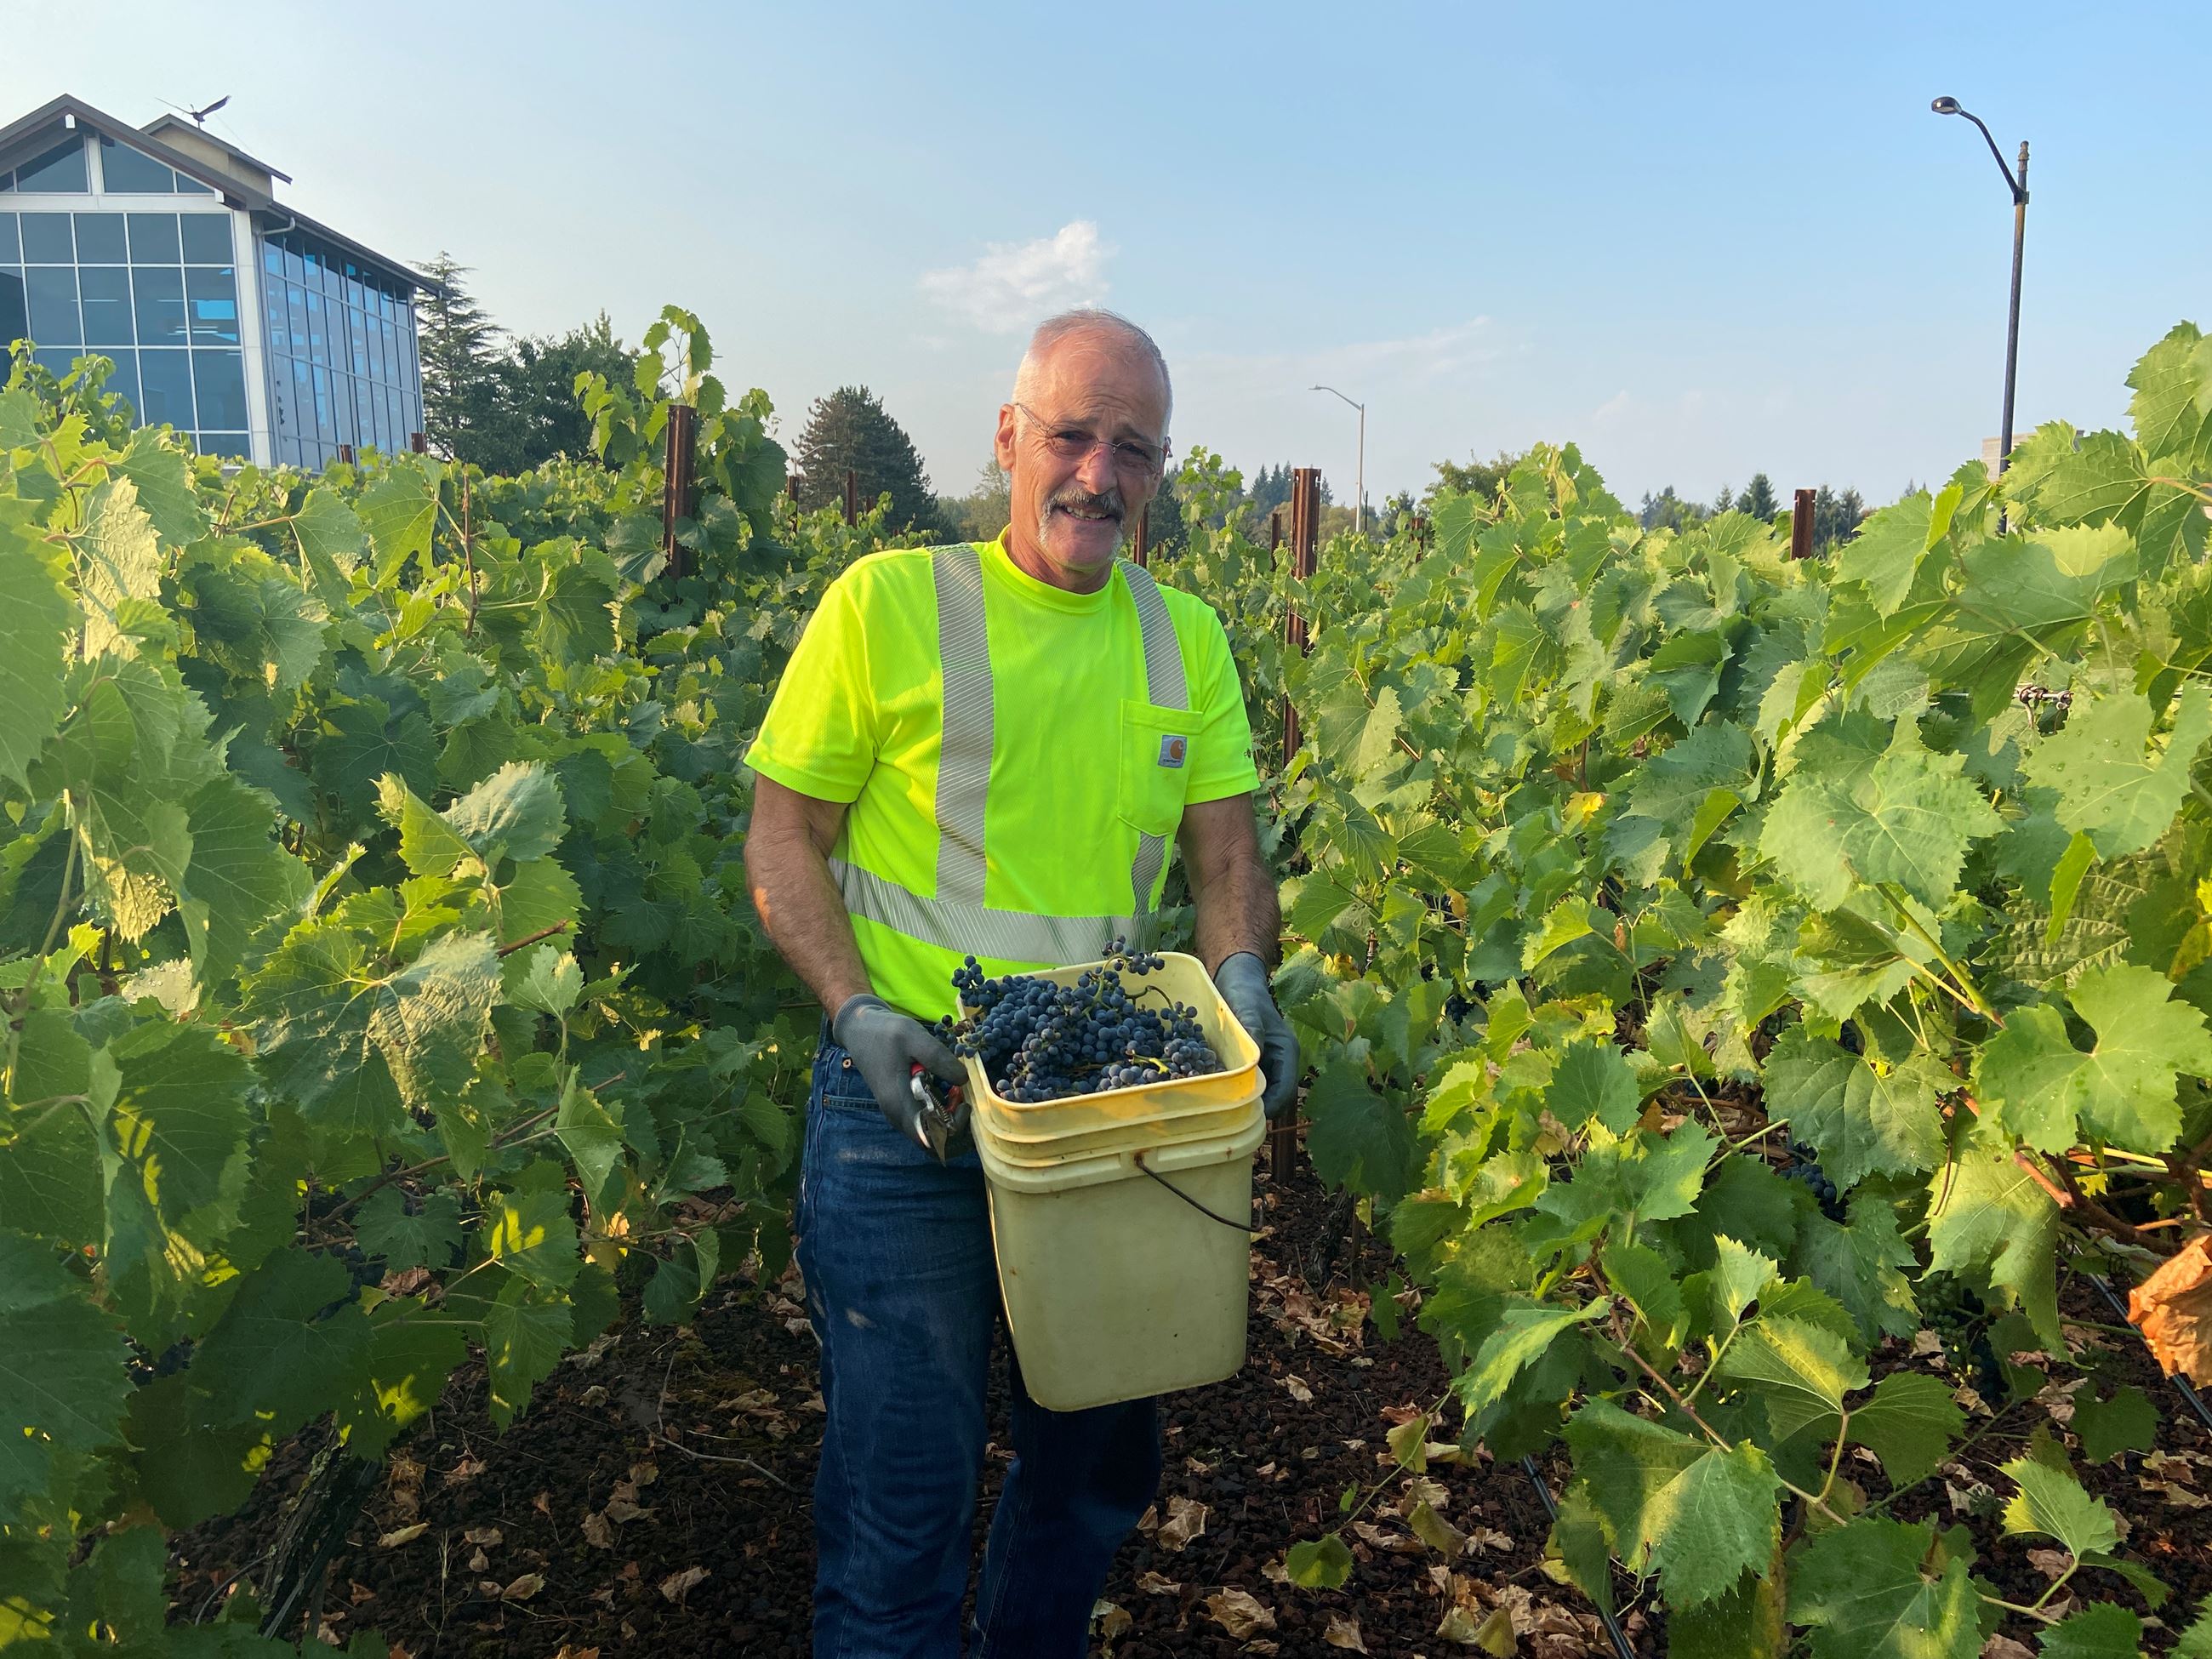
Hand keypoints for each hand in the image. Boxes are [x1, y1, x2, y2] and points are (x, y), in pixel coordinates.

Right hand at [830, 994, 965, 1145]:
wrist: (859, 1030)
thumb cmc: (885, 1033)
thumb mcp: (915, 1037)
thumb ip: (939, 1059)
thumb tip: (963, 1080)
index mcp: (898, 1104)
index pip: (929, 1138)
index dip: (952, 1129)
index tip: (961, 1102)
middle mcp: (896, 1115)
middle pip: (931, 1139)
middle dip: (953, 1122)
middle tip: (960, 1094)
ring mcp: (896, 1111)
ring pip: (927, 1129)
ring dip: (945, 1115)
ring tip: (953, 1088)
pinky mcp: (898, 1104)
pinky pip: (921, 1118)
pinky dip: (936, 1108)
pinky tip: (941, 1086)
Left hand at [1213, 952, 1300, 1121]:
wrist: (1237, 980)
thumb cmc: (1245, 992)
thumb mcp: (1247, 1008)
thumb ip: (1252, 1029)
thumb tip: (1256, 1058)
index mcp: (1287, 1052)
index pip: (1286, 1090)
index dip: (1270, 1106)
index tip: (1248, 1114)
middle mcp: (1279, 1063)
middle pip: (1275, 1098)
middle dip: (1257, 1109)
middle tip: (1231, 1116)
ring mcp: (1266, 1065)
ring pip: (1261, 1094)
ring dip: (1246, 1103)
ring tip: (1223, 1108)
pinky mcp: (1252, 1064)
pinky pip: (1248, 1085)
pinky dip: (1237, 1092)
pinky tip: (1218, 1094)